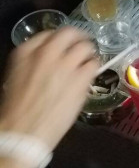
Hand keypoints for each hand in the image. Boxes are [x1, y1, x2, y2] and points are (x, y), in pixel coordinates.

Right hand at [0, 27, 97, 149]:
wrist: (24, 134)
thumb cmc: (15, 110)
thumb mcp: (16, 77)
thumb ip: (33, 63)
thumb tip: (47, 60)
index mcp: (26, 52)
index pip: (47, 34)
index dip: (57, 40)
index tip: (62, 46)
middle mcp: (48, 53)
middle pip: (69, 33)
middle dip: (77, 37)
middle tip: (81, 44)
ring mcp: (67, 65)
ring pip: (85, 47)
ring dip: (87, 52)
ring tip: (87, 59)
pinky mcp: (81, 80)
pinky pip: (94, 65)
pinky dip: (93, 67)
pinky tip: (90, 74)